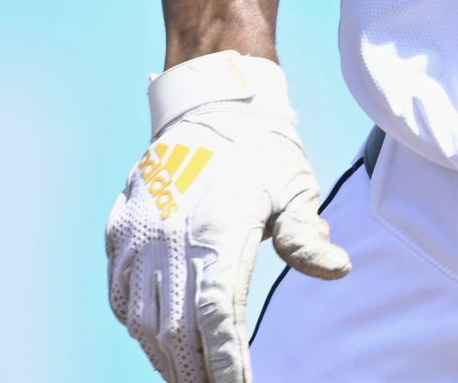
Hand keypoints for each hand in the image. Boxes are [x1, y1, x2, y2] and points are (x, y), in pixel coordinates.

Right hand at [106, 51, 351, 381]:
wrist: (210, 102)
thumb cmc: (261, 148)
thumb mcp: (293, 186)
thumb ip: (306, 235)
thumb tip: (338, 269)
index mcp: (216, 232)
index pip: (218, 318)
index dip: (225, 362)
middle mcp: (169, 238)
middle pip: (175, 330)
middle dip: (193, 371)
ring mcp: (138, 235)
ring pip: (140, 318)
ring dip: (163, 354)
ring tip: (188, 376)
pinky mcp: (120, 229)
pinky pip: (119, 293)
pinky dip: (136, 324)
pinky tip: (156, 340)